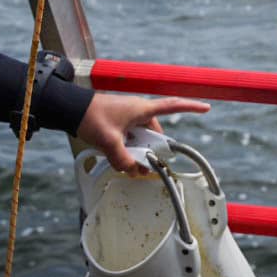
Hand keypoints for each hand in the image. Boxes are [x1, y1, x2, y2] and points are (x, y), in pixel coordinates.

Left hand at [76, 92, 210, 175]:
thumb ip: (122, 159)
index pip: (173, 106)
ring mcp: (128, 116)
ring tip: (128, 165)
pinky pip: (130, 137)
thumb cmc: (91, 117)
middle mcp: (138, 111)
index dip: (191, 107)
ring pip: (140, 137)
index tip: (206, 108)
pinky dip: (128, 148)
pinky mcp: (118, 122)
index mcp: (142, 109)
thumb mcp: (108, 141)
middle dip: (151, 150)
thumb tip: (132, 169)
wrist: (70, 108)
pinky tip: (119, 158)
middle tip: (145, 166)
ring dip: (137, 151)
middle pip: (154, 133)